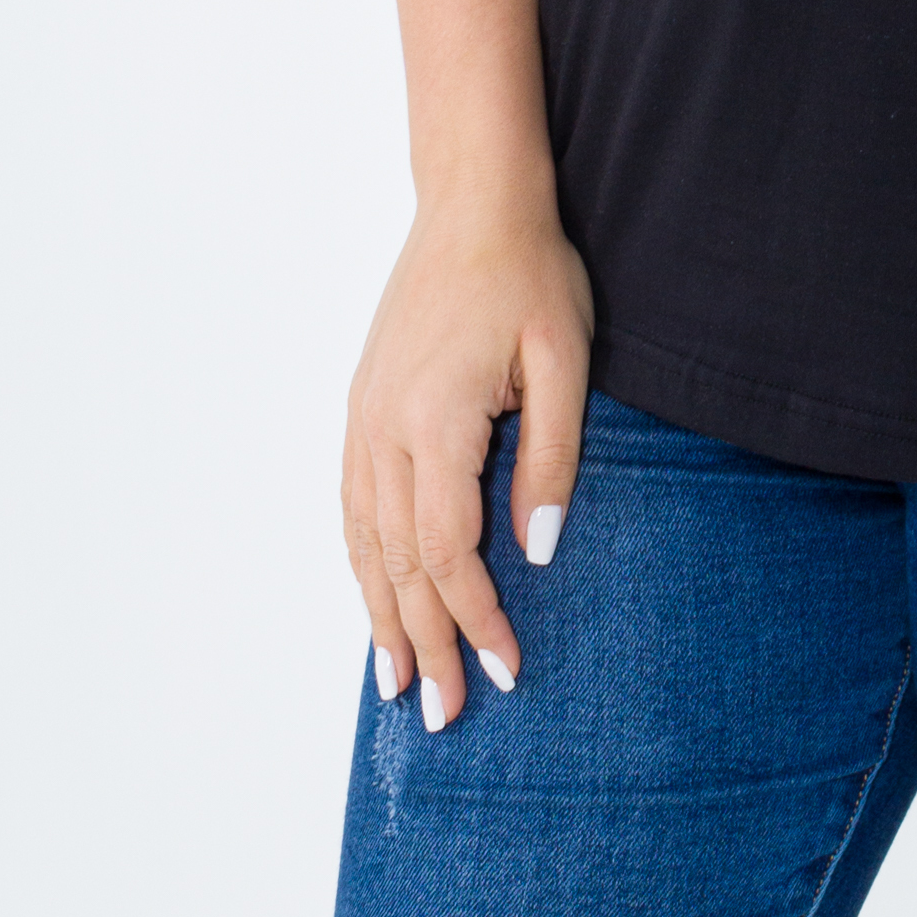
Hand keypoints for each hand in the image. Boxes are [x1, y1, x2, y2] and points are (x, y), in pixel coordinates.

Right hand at [341, 198, 592, 726]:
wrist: (473, 201)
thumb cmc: (531, 273)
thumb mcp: (564, 360)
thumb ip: (552, 459)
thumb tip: (538, 554)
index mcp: (435, 421)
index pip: (449, 551)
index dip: (475, 618)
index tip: (507, 671)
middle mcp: (384, 429)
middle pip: (397, 563)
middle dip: (424, 643)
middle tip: (445, 715)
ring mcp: (363, 417)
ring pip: (363, 542)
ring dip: (381, 615)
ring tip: (398, 683)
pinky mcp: (362, 405)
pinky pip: (352, 504)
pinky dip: (361, 562)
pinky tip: (374, 597)